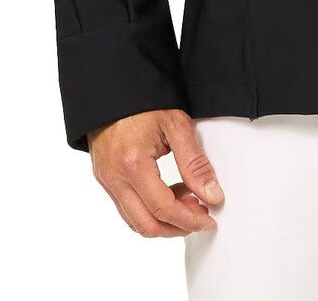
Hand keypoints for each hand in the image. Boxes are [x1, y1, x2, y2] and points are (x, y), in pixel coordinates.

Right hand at [89, 109, 223, 236]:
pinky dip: (150, 209)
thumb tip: (212, 194)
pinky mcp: (105, 178)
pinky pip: (127, 207)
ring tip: (189, 201)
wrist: (114, 88)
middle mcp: (114, 178)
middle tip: (201, 216)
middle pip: (146, 224)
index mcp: (132, 164)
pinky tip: (171, 192)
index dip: (189, 220)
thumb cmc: (145, 100)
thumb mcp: (176, 125)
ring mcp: (106, 180)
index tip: (209, 220)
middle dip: (177, 228)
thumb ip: (195, 163)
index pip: (163, 208)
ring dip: (164, 220)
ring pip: (134, 220)